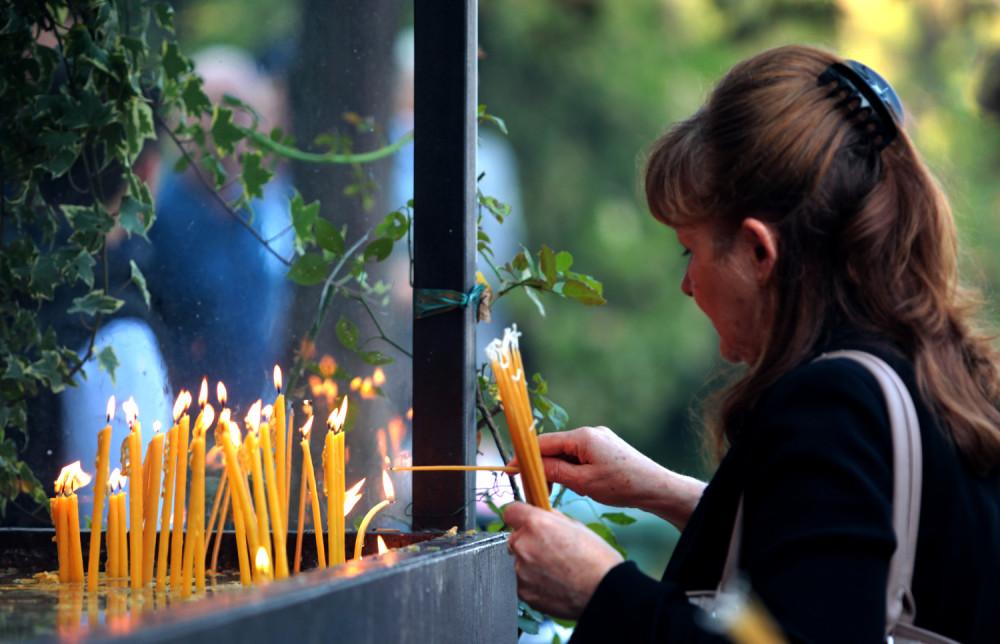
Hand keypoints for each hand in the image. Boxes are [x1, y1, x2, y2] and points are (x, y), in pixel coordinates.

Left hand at [503, 502, 622, 619]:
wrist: (604, 593)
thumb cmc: (597, 560)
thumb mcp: (576, 526)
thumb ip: (552, 518)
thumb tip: (542, 513)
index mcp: (536, 524)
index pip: (511, 511)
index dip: (520, 515)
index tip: (526, 520)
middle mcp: (524, 545)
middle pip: (514, 537)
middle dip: (527, 541)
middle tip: (549, 550)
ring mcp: (521, 571)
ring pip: (517, 561)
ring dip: (530, 563)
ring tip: (555, 570)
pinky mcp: (523, 592)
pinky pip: (521, 581)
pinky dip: (532, 581)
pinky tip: (553, 583)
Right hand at [514, 426, 704, 529]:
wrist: (656, 487)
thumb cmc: (623, 485)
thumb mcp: (584, 483)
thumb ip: (556, 472)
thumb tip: (532, 467)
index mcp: (583, 436)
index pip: (543, 442)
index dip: (524, 456)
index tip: (511, 469)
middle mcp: (590, 432)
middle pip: (554, 446)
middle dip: (542, 466)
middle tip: (537, 489)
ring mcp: (599, 438)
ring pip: (567, 452)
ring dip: (557, 469)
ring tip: (557, 490)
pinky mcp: (606, 447)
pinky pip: (580, 454)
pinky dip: (571, 468)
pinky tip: (574, 484)